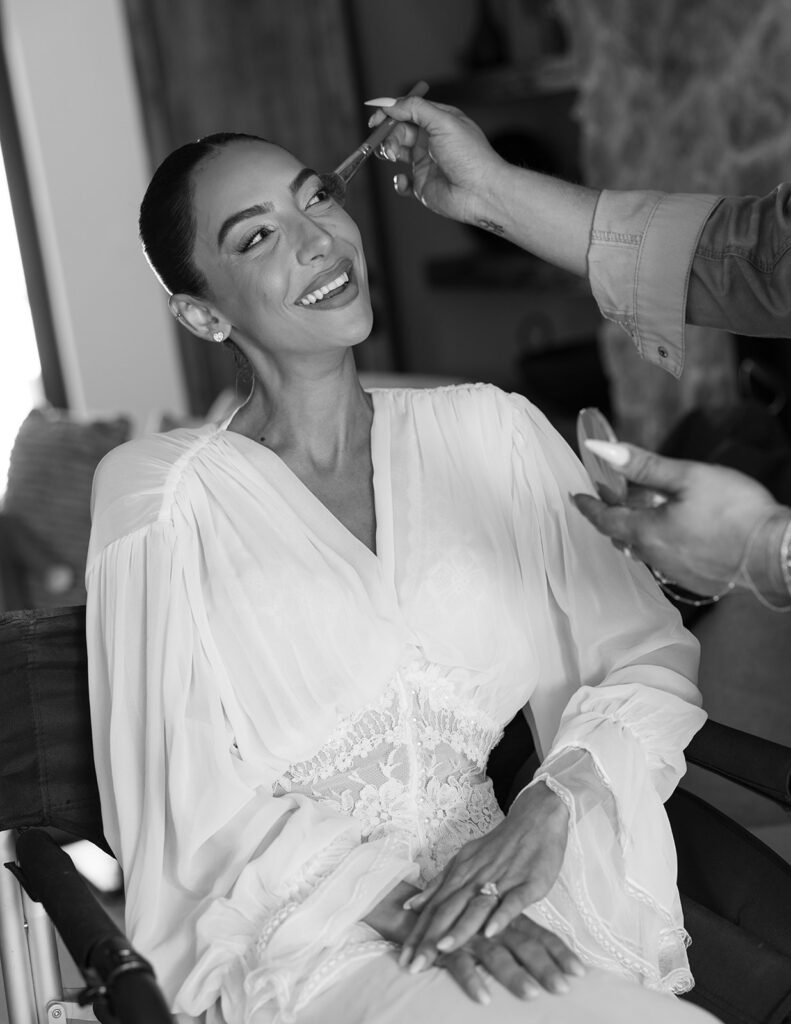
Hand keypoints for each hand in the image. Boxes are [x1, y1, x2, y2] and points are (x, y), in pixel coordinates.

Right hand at [365, 95, 504, 225]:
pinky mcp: (422, 185)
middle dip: (389, 135)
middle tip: (389, 145)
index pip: (408, 110)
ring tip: (393, 156)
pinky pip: (402, 182)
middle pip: (399, 130)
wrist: (481, 192)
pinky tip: (405, 182)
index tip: (375, 119)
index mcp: (439, 121)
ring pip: (397, 152)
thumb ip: (415, 109)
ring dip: (389, 151)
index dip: (390, 112)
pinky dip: (398, 182)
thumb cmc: (470, 156)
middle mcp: (431, 141)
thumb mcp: (443, 122)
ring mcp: (426, 163)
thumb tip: (391, 104)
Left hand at [400, 781, 568, 970]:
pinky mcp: (526, 883)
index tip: (404, 960)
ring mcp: (500, 880)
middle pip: (448, 911)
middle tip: (413, 966)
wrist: (535, 819)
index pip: (433, 908)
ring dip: (460, 928)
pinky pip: (512, 902)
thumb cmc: (499, 845)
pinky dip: (501, 916)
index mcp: (459, 873)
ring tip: (444, 949)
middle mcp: (475, 878)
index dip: (417, 934)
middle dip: (429, 939)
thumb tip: (413, 906)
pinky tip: (491, 932)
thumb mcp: (464, 860)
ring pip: (476, 907)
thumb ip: (440, 884)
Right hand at [439, 914, 584, 1004]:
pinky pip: (461, 965)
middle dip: (545, 968)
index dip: (559, 953)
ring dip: (514, 975)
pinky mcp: (447, 947)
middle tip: (563, 989)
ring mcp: (471, 937)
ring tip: (532, 995)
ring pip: (496, 956)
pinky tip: (484, 998)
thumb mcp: (493, 918)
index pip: (540, 935)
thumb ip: (516, 931)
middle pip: (524, 946)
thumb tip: (544, 952)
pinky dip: (472, 980)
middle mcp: (493, 927)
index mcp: (508, 919)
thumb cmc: (461, 915)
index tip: (580, 972)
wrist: (419, 908)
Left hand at [571, 441, 789, 596]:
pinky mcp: (697, 580)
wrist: (776, 554)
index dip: (588, 506)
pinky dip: (660, 543)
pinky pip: (666, 560)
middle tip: (611, 496)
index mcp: (646, 532)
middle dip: (612, 516)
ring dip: (637, 530)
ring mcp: (676, 572)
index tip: (577, 496)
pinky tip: (677, 531)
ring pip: (643, 549)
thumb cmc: (736, 512)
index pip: (604, 519)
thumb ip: (642, 465)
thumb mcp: (687, 477)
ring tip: (645, 510)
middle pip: (621, 535)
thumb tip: (602, 452)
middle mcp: (655, 558)